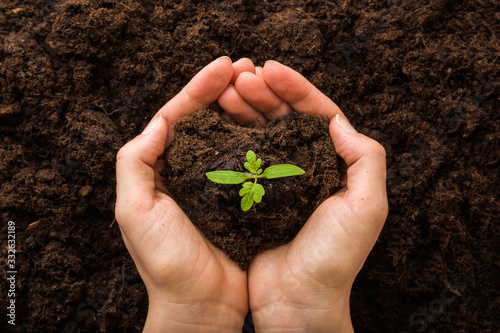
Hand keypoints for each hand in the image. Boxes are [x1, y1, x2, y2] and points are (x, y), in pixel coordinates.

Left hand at [115, 57, 247, 331]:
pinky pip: (251, 159)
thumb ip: (135, 163)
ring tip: (261, 84)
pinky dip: (260, 138)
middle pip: (205, 119)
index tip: (223, 66)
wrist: (202, 305)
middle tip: (246, 67)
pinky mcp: (242, 197)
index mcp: (161, 169)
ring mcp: (217, 183)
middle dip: (223, 89)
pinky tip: (272, 121)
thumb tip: (160, 121)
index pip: (178, 116)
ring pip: (230, 134)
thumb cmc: (165, 264)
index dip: (199, 88)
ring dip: (243, 107)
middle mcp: (189, 170)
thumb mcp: (134, 211)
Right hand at [220, 60, 387, 331]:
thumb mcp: (367, 207)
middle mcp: (305, 168)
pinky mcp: (252, 196)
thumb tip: (337, 120)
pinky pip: (241, 159)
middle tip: (241, 76)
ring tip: (226, 92)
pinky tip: (217, 122)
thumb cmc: (334, 259)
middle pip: (285, 118)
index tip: (270, 69)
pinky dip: (231, 138)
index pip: (316, 114)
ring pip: (260, 133)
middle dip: (265, 93)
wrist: (297, 301)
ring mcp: (277, 181)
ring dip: (245, 109)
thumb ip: (365, 159)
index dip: (295, 88)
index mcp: (334, 165)